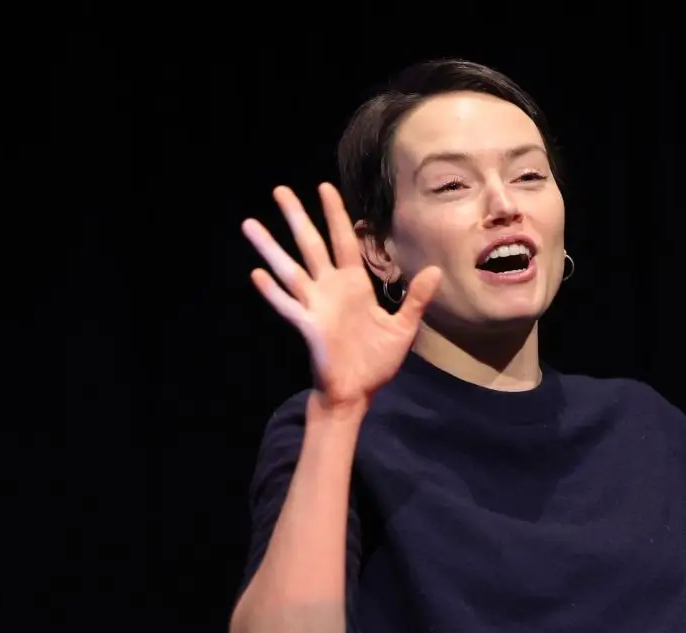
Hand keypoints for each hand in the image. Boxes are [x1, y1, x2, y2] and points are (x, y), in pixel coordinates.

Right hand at [242, 184, 439, 408]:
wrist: (359, 392)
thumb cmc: (376, 361)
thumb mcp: (403, 328)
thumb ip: (416, 299)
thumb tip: (436, 271)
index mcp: (353, 286)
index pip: (343, 241)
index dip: (336, 215)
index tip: (325, 187)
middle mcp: (330, 290)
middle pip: (311, 245)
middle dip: (297, 217)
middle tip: (280, 189)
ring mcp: (315, 306)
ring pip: (290, 270)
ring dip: (270, 247)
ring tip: (250, 224)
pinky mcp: (308, 327)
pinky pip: (287, 306)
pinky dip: (273, 292)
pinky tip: (257, 274)